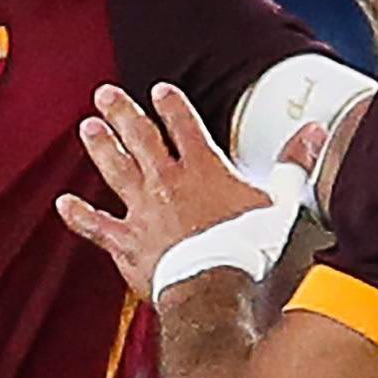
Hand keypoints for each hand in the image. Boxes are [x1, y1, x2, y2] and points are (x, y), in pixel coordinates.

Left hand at [56, 83, 285, 297]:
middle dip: (123, 113)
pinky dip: (79, 216)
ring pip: (116, 170)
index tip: (159, 90)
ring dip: (101, 147)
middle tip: (104, 94)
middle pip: (140, 138)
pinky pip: (97, 226)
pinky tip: (63, 203)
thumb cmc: (248, 248)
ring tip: (88, 126)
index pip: (184, 125)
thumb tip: (314, 132)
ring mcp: (142, 211)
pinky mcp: (126, 242)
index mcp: (202, 168)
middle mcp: (167, 182)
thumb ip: (294, 165)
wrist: (213, 287)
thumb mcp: (280, 202)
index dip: (171, 105)